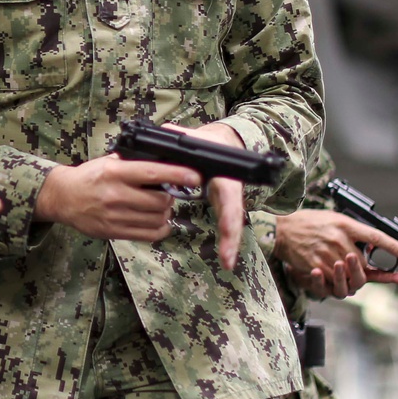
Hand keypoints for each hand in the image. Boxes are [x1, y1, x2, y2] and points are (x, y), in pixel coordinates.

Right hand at [34, 155, 201, 242]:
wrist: (63, 198)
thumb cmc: (89, 177)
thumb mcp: (108, 162)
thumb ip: (133, 163)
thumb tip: (164, 162)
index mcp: (114, 172)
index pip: (152, 173)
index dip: (177, 175)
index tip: (194, 176)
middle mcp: (115, 194)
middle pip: (159, 201)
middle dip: (171, 196)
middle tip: (169, 192)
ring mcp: (115, 216)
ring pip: (157, 218)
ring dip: (165, 212)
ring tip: (159, 205)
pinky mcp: (114, 232)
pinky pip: (149, 234)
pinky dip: (160, 228)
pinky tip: (156, 220)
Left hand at [159, 121, 246, 270]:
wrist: (224, 143)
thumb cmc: (205, 142)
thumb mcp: (192, 136)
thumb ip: (178, 136)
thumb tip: (163, 134)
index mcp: (223, 172)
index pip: (227, 193)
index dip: (228, 212)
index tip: (228, 230)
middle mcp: (229, 188)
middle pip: (233, 214)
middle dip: (232, 237)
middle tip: (228, 258)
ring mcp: (229, 199)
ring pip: (232, 223)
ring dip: (231, 244)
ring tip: (228, 263)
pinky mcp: (224, 206)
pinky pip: (226, 225)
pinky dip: (227, 242)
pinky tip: (226, 260)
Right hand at [275, 209, 397, 297]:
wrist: (279, 228)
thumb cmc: (306, 222)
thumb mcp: (331, 218)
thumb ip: (351, 230)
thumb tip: (370, 245)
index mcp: (343, 224)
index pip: (375, 236)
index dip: (393, 246)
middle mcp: (338, 238)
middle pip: (362, 261)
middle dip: (360, 267)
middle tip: (353, 265)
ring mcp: (327, 253)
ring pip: (349, 273)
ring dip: (346, 274)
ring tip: (338, 268)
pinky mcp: (316, 264)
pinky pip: (333, 278)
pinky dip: (332, 278)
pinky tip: (326, 271)